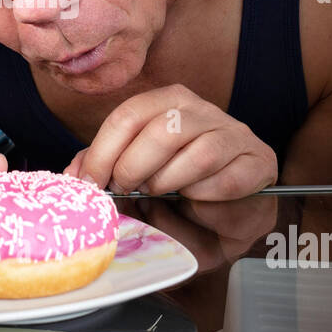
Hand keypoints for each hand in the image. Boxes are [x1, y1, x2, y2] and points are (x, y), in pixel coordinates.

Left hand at [63, 84, 277, 199]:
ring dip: (170, 182)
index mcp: (167, 104)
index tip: (89, 183)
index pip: (130, 114)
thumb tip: (73, 173)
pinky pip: (229, 176)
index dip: (104, 150)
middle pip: (164, 127)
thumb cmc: (173, 200)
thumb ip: (104, 170)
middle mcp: (202, 111)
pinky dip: (206, 196)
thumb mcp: (132, 184)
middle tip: (126, 191)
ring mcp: (234, 134)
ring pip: (199, 151)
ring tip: (161, 196)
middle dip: (134, 166)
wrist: (220, 228)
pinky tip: (197, 203)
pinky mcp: (258, 162)